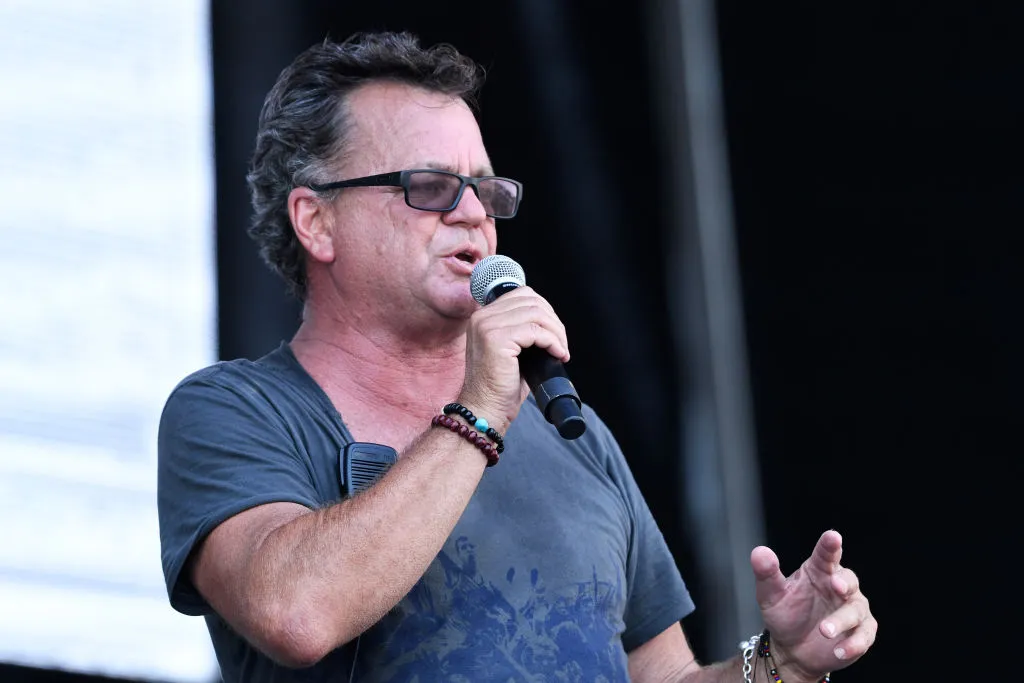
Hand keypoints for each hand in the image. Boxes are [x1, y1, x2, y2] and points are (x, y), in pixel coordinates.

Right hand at [458, 286, 569, 430]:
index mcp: (483, 316)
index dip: (546, 311)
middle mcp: (482, 316)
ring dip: (557, 332)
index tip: (555, 333)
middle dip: (554, 322)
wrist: (485, 409)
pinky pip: (536, 331)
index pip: (522, 295)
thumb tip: (551, 323)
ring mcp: (487, 326)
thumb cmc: (500, 386)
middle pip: (532, 301)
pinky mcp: (496, 339)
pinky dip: (552, 342)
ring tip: (561, 351)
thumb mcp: (512, 350)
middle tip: (562, 345)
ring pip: (537, 314)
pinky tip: (557, 355)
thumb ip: (523, 330)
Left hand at [752, 530, 876, 679]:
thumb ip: (766, 574)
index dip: (830, 545)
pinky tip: (839, 650)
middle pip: (849, 579)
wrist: (792, 650)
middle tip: (835, 586)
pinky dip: (854, 643)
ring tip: (824, 631)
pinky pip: (864, 636)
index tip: (833, 536)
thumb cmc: (785, 614)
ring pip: (855, 610)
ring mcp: (852, 609)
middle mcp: (839, 586)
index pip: (826, 554)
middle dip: (844, 582)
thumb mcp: (770, 595)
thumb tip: (759, 552)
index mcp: (819, 570)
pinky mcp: (861, 632)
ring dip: (842, 620)